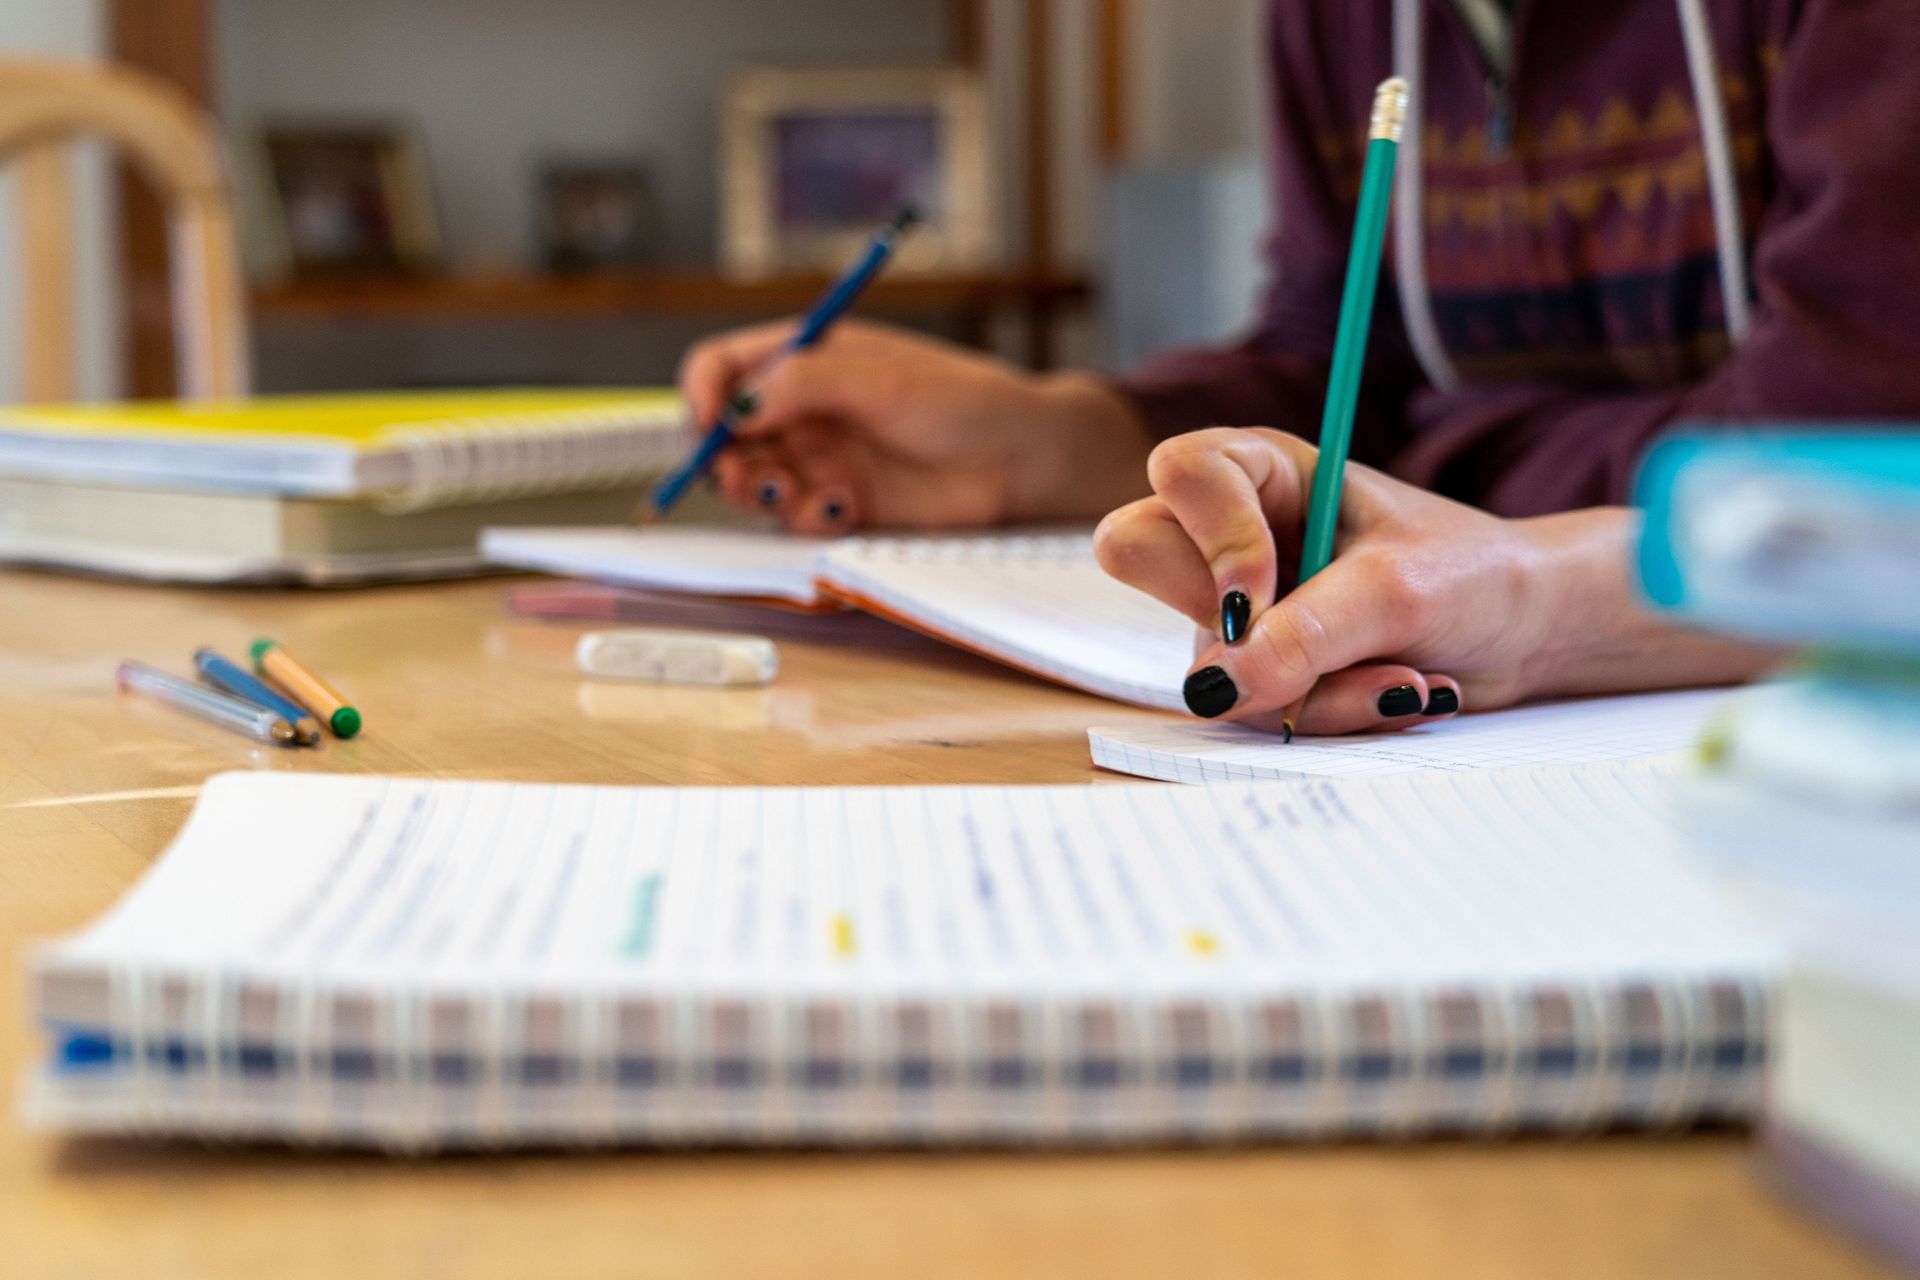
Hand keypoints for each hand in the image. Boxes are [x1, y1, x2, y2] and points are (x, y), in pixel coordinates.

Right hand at [678, 319, 1153, 532]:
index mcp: (806, 356)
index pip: (722, 367)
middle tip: (745, 475)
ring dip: (759, 491)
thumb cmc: (961, 401)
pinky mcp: (842, 502)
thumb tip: (733, 408)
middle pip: (725, 433)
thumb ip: (801, 386)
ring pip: (753, 480)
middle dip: (723, 457)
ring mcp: (821, 456)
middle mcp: (804, 407)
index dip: (701, 394)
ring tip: (793, 492)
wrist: (1020, 460)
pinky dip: (807, 516)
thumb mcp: (878, 379)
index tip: (705, 424)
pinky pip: (795, 516)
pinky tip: (843, 509)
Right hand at [1094, 428, 1779, 734]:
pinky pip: (1252, 708)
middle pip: (1141, 555)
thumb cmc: (1470, 576)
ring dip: (1313, 687)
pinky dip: (1330, 714)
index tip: (1265, 591)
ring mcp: (1235, 605)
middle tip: (1311, 636)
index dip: (1211, 536)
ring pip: (1209, 660)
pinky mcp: (1257, 666)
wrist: (1525, 634)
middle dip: (1231, 620)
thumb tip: (1217, 689)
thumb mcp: (1396, 592)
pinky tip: (1394, 693)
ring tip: (1399, 675)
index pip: (1178, 473)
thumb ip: (1305, 635)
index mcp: (1263, 469)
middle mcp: (1232, 531)